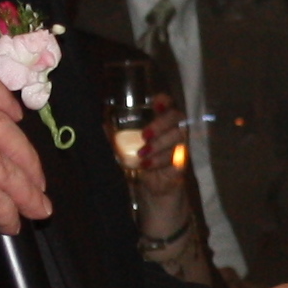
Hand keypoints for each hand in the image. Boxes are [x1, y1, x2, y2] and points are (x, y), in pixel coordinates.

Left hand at [127, 92, 197, 207]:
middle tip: (144, 135)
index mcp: (159, 119)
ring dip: (158, 145)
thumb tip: (103, 126)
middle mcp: (173, 128)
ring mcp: (180, 144)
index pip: (167, 103)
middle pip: (175, 117)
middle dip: (160, 125)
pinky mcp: (183, 161)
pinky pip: (177, 157)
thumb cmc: (139, 160)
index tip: (155, 104)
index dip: (164, 101)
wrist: (151, 186)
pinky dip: (160, 161)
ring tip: (142, 155)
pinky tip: (148, 166)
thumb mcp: (124, 147)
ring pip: (177, 137)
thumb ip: (116, 136)